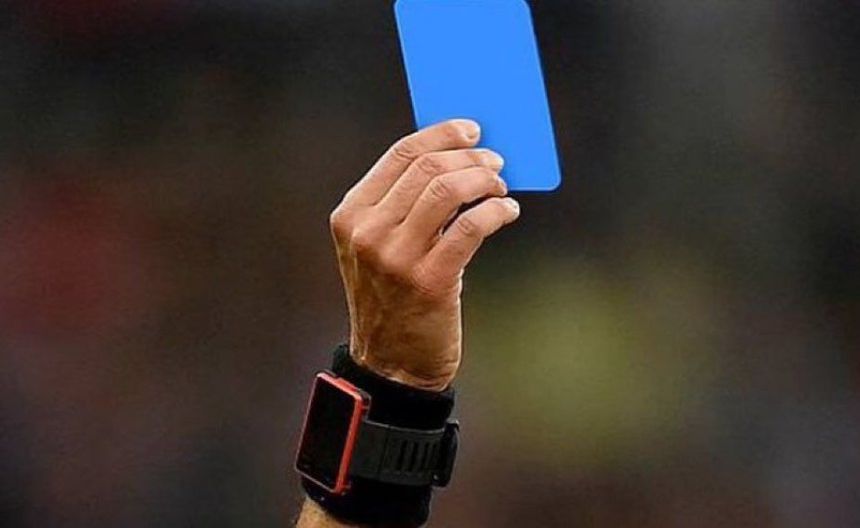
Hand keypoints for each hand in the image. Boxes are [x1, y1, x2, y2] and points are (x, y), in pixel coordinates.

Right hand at [329, 119, 519, 390]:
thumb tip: (458, 158)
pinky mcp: (428, 281)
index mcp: (350, 214)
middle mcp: (367, 232)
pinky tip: (507, 212)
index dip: (441, 134)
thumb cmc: (392, 297)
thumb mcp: (377, 247)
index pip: (400, 154)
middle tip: (495, 161)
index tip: (471, 130)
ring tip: (500, 187)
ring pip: (449, 190)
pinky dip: (496, 211)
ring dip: (485, 180)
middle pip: (428, 168)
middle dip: (470, 157)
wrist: (389, 364)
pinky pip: (471, 226)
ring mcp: (395, 257)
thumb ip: (402, 204)